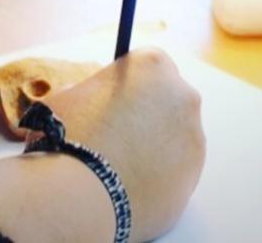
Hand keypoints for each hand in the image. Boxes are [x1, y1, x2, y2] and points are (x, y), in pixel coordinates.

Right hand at [47, 49, 205, 242]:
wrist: (79, 197)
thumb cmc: (68, 137)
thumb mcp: (69, 96)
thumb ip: (92, 91)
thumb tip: (95, 102)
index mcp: (152, 65)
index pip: (148, 64)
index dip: (129, 83)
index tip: (113, 100)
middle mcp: (182, 95)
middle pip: (167, 98)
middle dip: (147, 112)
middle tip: (117, 134)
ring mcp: (193, 137)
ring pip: (174, 136)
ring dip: (154, 145)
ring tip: (119, 167)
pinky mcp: (193, 177)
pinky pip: (174, 172)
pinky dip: (157, 177)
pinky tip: (129, 186)